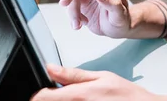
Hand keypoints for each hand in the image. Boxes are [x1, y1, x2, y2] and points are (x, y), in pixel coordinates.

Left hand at [31, 64, 155, 100]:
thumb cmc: (126, 95)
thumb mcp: (101, 76)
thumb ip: (73, 74)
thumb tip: (51, 68)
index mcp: (78, 95)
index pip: (43, 98)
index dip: (39, 95)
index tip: (42, 93)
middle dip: (52, 99)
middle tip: (61, 93)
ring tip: (78, 98)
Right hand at [59, 0, 130, 37]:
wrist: (116, 29)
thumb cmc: (121, 20)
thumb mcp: (120, 15)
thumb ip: (113, 3)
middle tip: (65, 3)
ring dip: (72, 10)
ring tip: (78, 24)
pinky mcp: (81, 0)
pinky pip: (70, 4)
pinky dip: (72, 15)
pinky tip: (80, 23)